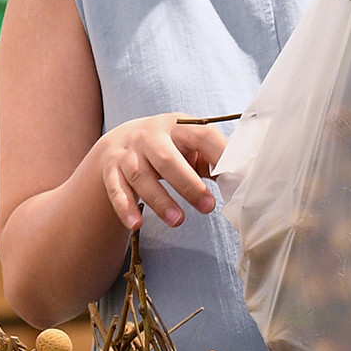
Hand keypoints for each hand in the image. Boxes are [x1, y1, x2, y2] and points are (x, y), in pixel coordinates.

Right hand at [96, 115, 228, 231]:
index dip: (219, 155)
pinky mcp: (111, 170)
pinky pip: (117, 190)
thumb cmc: (168, 147)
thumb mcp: (189, 144)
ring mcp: (128, 153)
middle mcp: (150, 136)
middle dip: (189, 185)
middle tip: (208, 207)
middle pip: (167, 160)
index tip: (233, 178)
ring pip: (141, 177)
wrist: (122, 139)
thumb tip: (239, 179)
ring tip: (178, 221)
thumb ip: (212, 158)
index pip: (202, 136)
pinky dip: (125, 208)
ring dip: (160, 201)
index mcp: (178, 126)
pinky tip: (136, 224)